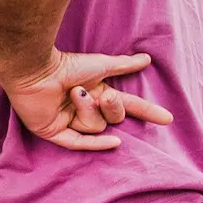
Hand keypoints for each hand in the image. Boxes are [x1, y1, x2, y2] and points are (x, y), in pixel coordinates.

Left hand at [0, 49, 172, 150]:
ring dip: (87, 109)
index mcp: (96, 93)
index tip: (167, 119)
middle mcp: (84, 109)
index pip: (127, 105)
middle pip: (112, 118)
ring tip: (74, 93)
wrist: (35, 69)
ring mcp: (68, 121)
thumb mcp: (100, 65)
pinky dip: (95, 144)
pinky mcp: (53, 132)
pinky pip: (78, 144)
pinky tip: (113, 142)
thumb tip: (146, 59)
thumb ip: (123, 65)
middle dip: (112, 107)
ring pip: (94, 127)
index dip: (146, 111)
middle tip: (104, 95)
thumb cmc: (66, 64)